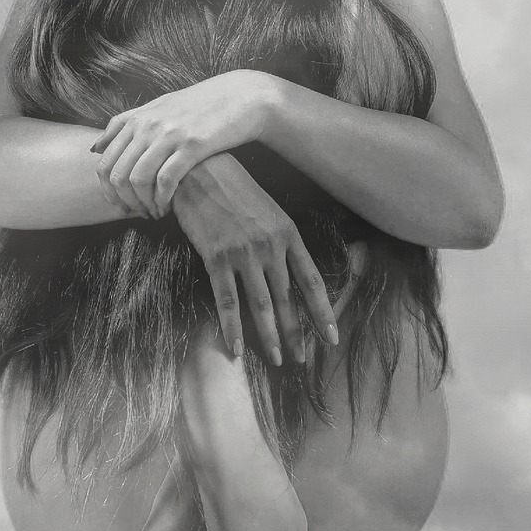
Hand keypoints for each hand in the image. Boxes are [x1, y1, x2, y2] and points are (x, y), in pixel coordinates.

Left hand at [91, 70, 278, 217]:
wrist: (241, 97)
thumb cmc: (199, 106)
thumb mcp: (158, 108)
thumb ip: (126, 125)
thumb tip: (95, 148)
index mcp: (137, 118)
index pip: (104, 162)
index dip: (108, 191)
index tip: (121, 204)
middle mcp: (148, 125)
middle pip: (117, 174)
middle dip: (124, 201)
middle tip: (137, 213)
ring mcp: (169, 134)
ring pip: (138, 179)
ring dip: (143, 204)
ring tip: (154, 212)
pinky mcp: (192, 145)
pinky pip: (165, 180)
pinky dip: (162, 200)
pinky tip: (168, 207)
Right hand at [170, 153, 338, 363]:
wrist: (200, 171)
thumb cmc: (235, 191)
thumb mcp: (270, 211)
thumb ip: (282, 241)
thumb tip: (291, 274)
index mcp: (288, 234)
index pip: (312, 281)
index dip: (323, 312)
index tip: (331, 338)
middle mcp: (270, 246)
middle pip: (287, 299)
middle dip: (296, 333)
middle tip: (301, 360)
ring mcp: (243, 253)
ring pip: (260, 305)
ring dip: (268, 336)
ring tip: (274, 359)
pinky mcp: (216, 257)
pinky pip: (227, 300)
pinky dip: (231, 327)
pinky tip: (235, 348)